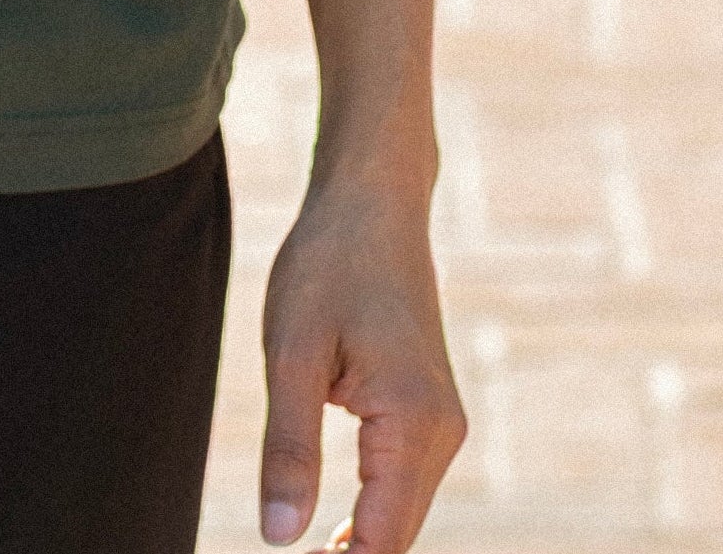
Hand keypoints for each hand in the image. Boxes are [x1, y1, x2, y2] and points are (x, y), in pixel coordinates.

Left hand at [259, 174, 465, 553]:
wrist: (372, 203)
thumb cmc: (326, 267)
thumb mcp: (291, 354)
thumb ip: (288, 449)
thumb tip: (279, 539)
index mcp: (414, 422)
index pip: (382, 540)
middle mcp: (442, 432)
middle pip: (397, 535)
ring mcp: (441, 422)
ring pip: (401, 511)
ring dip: (361, 543)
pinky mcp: (428, 411)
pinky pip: (402, 482)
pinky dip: (371, 512)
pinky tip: (334, 535)